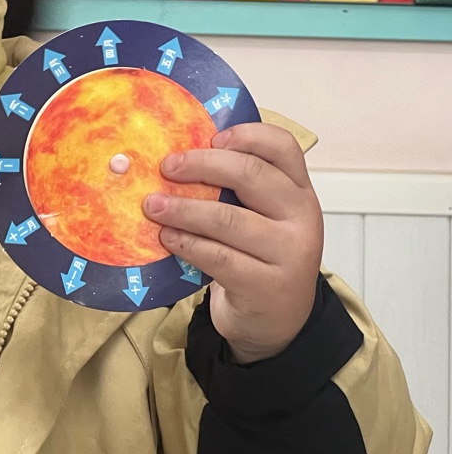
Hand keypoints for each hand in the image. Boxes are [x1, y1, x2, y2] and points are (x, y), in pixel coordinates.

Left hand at [143, 123, 322, 363]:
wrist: (277, 318)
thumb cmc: (256, 253)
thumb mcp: (257, 213)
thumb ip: (233, 186)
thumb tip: (175, 154)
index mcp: (297, 187)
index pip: (283, 146)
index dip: (247, 134)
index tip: (211, 136)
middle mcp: (302, 215)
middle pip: (252, 175)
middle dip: (202, 165)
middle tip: (166, 167)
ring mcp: (290, 252)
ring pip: (230, 219)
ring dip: (184, 209)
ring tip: (152, 205)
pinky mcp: (268, 285)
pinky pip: (220, 257)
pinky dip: (188, 244)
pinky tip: (167, 238)